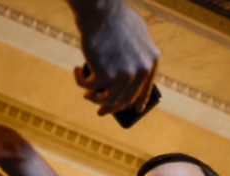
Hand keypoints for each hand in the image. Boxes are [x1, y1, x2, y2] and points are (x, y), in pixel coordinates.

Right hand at [71, 0, 159, 115]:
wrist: (100, 9)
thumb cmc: (115, 16)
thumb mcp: (138, 32)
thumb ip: (139, 52)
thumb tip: (133, 73)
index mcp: (151, 60)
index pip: (145, 89)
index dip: (138, 101)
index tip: (133, 110)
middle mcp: (141, 69)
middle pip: (125, 99)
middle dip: (111, 108)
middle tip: (100, 111)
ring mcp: (125, 73)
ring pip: (108, 98)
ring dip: (94, 99)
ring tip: (86, 94)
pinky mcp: (105, 73)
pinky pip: (90, 87)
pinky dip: (81, 82)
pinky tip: (77, 72)